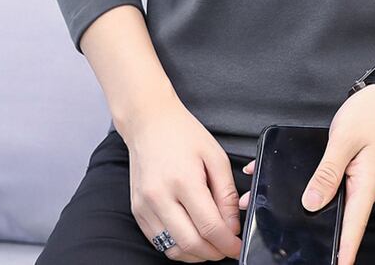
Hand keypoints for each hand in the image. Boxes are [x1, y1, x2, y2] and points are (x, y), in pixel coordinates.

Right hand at [119, 94, 241, 261]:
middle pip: (191, 244)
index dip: (228, 243)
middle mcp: (160, 197)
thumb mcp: (215, 156)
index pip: (209, 227)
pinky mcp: (137, 211)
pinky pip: (159, 241)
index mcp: (183, 180)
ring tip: (211, 244)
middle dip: (215, 253)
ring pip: (173, 250)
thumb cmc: (183, 134)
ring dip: (196, 254)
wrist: (149, 122)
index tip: (237, 246)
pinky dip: (178, 247)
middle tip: (227, 248)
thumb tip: (232, 226)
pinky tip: (191, 236)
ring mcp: (145, 206)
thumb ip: (226, 193)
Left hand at [237, 86, 374, 264]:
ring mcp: (355, 180)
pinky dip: (306, 186)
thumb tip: (311, 203)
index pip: (352, 229)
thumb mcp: (344, 141)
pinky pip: (326, 183)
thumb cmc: (371, 114)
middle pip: (336, 219)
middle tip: (285, 241)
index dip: (343, 253)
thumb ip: (327, 172)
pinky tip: (282, 181)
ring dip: (303, 208)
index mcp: (365, 186)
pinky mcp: (348, 170)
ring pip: (327, 201)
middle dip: (312, 232)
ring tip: (267, 208)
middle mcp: (361, 188)